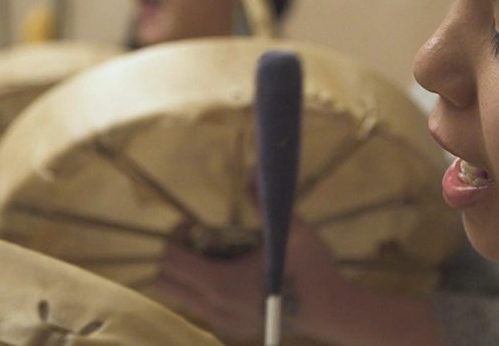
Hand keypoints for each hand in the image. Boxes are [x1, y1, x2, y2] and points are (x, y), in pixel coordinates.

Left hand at [149, 216, 344, 341]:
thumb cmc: (313, 269)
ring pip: (180, 298)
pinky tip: (231, 273)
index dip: (175, 236)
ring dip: (187, 273)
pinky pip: (199, 308)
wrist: (334, 312)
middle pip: (164, 282)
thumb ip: (264, 200)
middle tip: (197, 239)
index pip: (171, 260)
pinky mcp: (232, 329)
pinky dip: (202, 288)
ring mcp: (221, 322)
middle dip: (173, 256)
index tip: (193, 223)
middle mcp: (213, 307)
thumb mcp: (291, 229)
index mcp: (220, 283)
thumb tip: (254, 170)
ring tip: (215, 256)